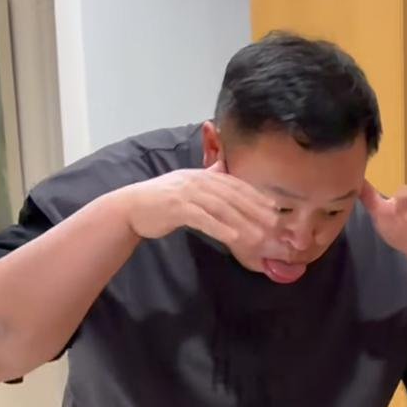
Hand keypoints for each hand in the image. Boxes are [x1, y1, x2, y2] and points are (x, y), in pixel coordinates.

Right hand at [117, 161, 277, 247]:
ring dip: (243, 222)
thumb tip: (222, 169)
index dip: (255, 196)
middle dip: (256, 210)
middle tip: (275, 224)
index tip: (274, 208)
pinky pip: (204, 218)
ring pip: (222, 208)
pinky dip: (220, 227)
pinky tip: (234, 237)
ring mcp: (188, 193)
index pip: (235, 185)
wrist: (132, 207)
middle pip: (233, 196)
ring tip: (260, 236)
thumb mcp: (187, 186)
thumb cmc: (162, 201)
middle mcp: (198, 180)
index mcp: (203, 175)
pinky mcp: (177, 207)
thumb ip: (206, 179)